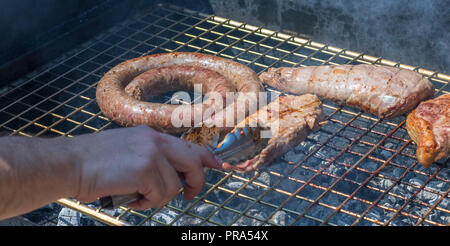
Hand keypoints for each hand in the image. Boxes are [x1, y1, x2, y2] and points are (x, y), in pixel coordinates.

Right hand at [71, 125, 220, 209]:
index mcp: (152, 136)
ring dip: (158, 198)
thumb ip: (151, 158)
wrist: (69, 163)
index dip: (208, 157)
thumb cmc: (93, 163)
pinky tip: (130, 198)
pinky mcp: (146, 169)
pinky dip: (147, 203)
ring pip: (174, 186)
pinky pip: (160, 194)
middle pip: (194, 161)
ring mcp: (152, 154)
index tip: (218, 166)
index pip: (190, 144)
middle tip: (189, 194)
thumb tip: (171, 177)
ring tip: (138, 197)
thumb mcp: (128, 150)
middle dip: (195, 182)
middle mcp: (156, 141)